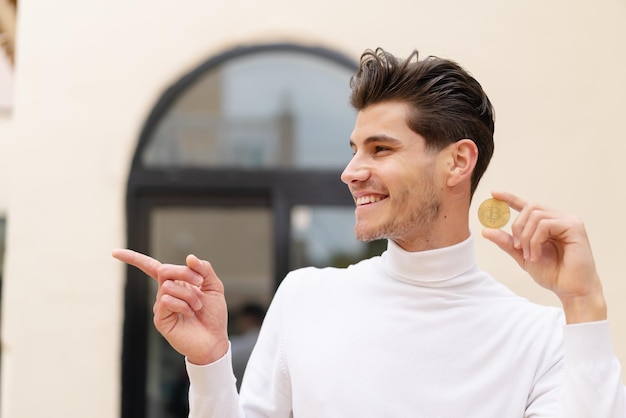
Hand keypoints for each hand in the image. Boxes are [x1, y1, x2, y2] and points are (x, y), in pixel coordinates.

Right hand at [112, 249, 228, 363]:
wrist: (214, 340)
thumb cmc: (213, 315)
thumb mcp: (214, 287)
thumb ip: (204, 270)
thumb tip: (189, 257)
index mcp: (176, 283)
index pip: (151, 267)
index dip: (134, 259)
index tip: (114, 253)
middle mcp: (165, 293)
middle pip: (163, 270)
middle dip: (184, 272)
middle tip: (200, 282)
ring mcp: (160, 306)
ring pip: (168, 286)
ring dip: (189, 294)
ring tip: (197, 306)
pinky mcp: (160, 319)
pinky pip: (166, 300)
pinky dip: (182, 304)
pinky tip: (189, 313)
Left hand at [481, 191, 606, 323]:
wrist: (570, 289)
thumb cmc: (552, 273)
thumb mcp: (522, 256)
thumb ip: (507, 242)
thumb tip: (486, 230)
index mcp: (546, 224)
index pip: (527, 206)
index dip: (510, 198)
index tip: (493, 193)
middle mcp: (558, 218)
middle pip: (529, 208)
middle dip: (518, 228)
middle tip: (517, 248)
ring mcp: (568, 221)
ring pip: (535, 216)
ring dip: (526, 238)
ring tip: (530, 256)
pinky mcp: (574, 226)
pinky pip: (545, 225)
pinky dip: (535, 241)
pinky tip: (536, 255)